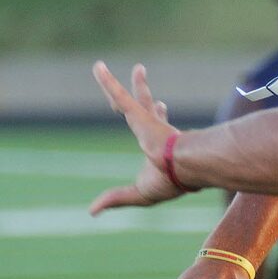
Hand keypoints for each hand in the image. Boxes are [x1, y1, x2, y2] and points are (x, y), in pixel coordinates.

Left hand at [89, 62, 182, 213]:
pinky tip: (98, 67)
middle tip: (143, 75)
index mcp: (160, 145)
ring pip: (134, 96)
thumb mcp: (139, 194)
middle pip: (147, 106)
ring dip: (136, 81)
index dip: (159, 114)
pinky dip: (106, 81)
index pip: (157, 125)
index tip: (163, 104)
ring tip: (138, 67)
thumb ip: (117, 198)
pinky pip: (118, 94)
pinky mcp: (139, 115)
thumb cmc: (168, 182)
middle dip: (145, 91)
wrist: (184, 168)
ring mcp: (147, 121)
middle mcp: (156, 129)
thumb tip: (92, 211)